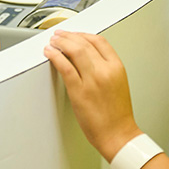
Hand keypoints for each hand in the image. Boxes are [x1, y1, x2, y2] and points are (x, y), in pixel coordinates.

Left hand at [44, 31, 141, 161]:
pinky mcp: (79, 90)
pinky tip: (49, 53)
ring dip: (60, 42)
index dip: (83, 34)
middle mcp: (105, 70)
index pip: (99, 41)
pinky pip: (64, 66)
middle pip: (84, 42)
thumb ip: (105, 68)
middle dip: (68, 36)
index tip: (74, 34)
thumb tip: (87, 56)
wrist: (118, 134)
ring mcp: (92, 80)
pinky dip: (55, 56)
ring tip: (52, 42)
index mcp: (117, 67)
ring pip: (74, 50)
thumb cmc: (118, 114)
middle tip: (59, 35)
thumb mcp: (117, 83)